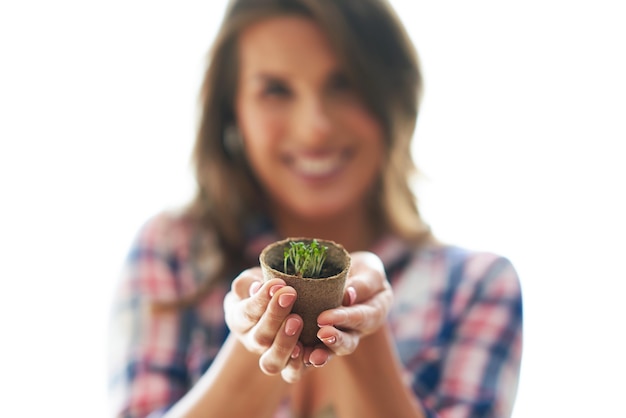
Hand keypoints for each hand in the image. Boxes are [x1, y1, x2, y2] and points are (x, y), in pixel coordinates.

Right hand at [223, 267, 305, 382]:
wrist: (277, 307)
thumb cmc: (263, 289)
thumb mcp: (251, 280)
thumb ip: (248, 283)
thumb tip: (256, 288)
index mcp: (240, 319)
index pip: (246, 312)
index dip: (261, 299)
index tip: (277, 283)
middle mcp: (253, 342)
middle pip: (260, 338)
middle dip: (275, 316)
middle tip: (290, 295)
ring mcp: (271, 356)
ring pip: (272, 362)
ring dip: (285, 342)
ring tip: (298, 320)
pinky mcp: (291, 367)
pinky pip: (292, 374)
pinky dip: (301, 364)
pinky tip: (312, 348)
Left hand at [306, 251, 393, 364]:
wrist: (352, 278)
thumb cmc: (363, 271)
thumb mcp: (370, 271)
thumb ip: (364, 283)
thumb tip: (348, 296)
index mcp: (373, 313)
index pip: (359, 317)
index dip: (342, 318)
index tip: (323, 318)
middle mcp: (357, 331)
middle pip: (348, 342)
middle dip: (334, 340)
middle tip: (321, 335)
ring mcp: (339, 338)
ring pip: (331, 352)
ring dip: (318, 354)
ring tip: (305, 354)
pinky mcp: (321, 340)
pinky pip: (314, 350)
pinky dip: (303, 354)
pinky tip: (294, 353)